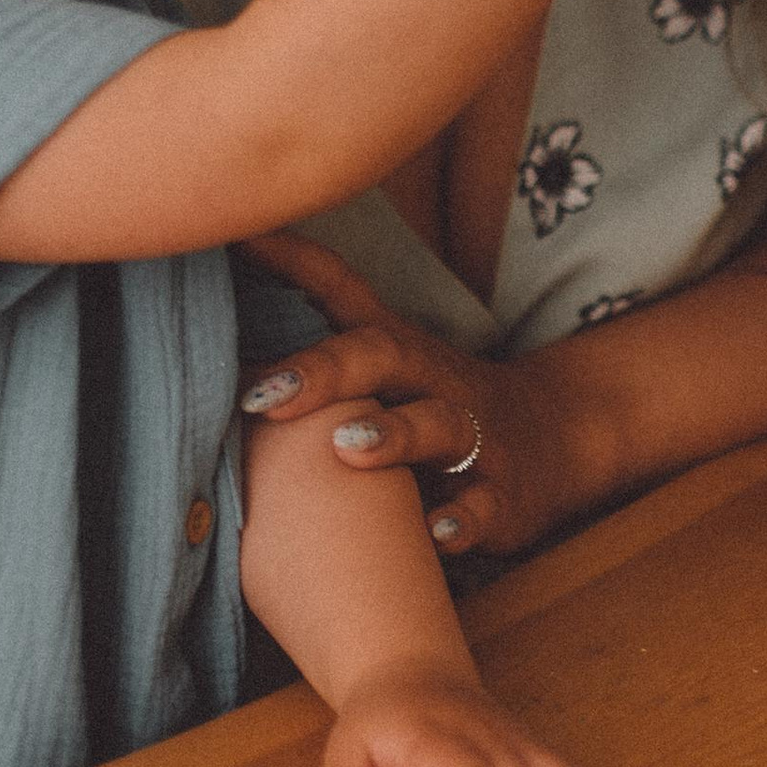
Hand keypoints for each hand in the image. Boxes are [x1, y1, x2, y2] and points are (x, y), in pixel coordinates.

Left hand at [239, 232, 585, 558]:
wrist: (557, 439)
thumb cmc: (436, 404)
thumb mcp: (384, 370)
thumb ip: (313, 354)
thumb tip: (208, 341)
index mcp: (394, 348)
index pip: (339, 291)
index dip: (289, 259)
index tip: (235, 232)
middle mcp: (432, 379)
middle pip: (382, 355)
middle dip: (324, 369)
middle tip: (265, 392)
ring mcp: (473, 434)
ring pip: (439, 424)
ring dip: (394, 434)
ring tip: (348, 447)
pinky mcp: (502, 493)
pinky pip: (484, 506)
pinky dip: (459, 520)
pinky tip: (433, 534)